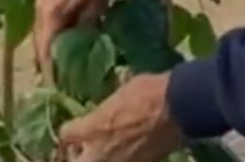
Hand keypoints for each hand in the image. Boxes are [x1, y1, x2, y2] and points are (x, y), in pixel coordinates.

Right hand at [33, 0, 115, 79]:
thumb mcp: (94, 11)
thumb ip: (81, 32)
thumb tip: (74, 53)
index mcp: (49, 15)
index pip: (44, 50)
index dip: (50, 70)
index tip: (57, 86)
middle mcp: (39, 9)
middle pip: (39, 43)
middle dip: (46, 62)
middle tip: (58, 79)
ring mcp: (41, 0)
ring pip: (40, 32)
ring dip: (48, 48)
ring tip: (59, 64)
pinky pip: (44, 21)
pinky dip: (50, 34)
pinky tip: (61, 41)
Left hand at [59, 73, 183, 161]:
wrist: (178, 108)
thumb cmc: (148, 91)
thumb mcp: (124, 90)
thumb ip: (112, 103)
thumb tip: (113, 98)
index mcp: (92, 127)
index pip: (66, 134)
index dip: (70, 130)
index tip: (75, 126)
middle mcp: (99, 151)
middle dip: (77, 155)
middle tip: (84, 148)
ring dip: (101, 158)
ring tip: (108, 151)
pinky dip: (123, 159)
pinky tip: (127, 153)